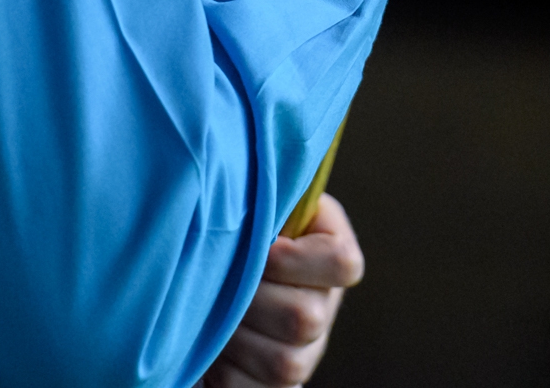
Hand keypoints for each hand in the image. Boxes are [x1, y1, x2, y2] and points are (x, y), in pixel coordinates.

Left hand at [203, 193, 364, 386]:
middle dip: (250, 301)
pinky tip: (211, 347)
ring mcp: (305, 354)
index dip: (296, 261)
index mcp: (329, 253)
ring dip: (234, 336)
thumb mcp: (256, 203)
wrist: (207, 277)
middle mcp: (324, 307)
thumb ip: (266, 196)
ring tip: (209, 313)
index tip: (262, 250)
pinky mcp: (278, 387)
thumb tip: (250, 182)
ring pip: (283, 363)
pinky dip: (225, 372)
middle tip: (220, 283)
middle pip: (305, 319)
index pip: (343, 264)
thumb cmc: (233, 231)